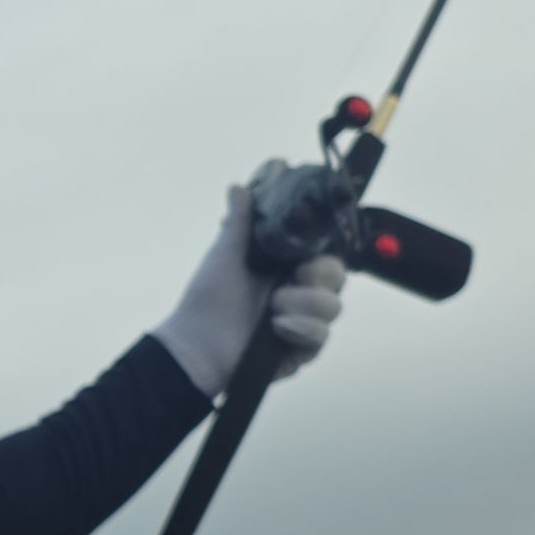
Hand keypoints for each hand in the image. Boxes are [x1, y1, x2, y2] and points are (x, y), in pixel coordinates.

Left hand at [151, 160, 348, 397]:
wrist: (196, 345)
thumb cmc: (208, 298)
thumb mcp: (224, 255)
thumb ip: (239, 222)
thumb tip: (238, 186)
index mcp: (286, 266)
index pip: (324, 250)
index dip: (326, 245)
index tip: (312, 243)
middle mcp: (301, 292)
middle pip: (338, 276)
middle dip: (321, 274)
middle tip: (297, 275)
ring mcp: (306, 321)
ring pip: (334, 306)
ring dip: (304, 304)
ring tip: (274, 307)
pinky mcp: (304, 348)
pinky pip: (321, 335)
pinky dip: (299, 329)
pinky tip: (276, 328)